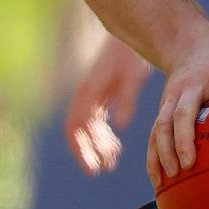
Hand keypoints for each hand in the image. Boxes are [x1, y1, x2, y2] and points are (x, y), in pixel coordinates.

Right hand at [63, 35, 150, 174]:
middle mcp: (85, 96)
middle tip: (104, 168)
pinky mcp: (99, 96)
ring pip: (88, 129)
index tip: (93, 169)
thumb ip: (126, 100)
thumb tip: (122, 126)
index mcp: (87, 93)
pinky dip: (102, 136)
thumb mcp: (132, 77)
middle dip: (88, 152)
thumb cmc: (130, 56)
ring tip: (112, 160)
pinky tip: (115, 146)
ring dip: (97, 145)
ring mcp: (91, 96)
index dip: (82, 150)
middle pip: (79, 131)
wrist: (129, 39)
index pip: (76, 128)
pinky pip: (95, 122)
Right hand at [147, 42, 208, 186]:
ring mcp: (174, 96)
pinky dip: (153, 157)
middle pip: (183, 109)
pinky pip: (155, 133)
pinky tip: (159, 182)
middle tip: (190, 162)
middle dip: (183, 136)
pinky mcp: (163, 107)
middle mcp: (193, 84)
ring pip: (163, 123)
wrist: (193, 47)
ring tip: (172, 176)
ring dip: (164, 149)